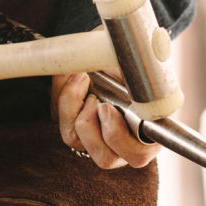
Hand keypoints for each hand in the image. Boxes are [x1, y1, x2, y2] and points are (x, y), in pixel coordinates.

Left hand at [50, 29, 161, 169]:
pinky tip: (76, 78)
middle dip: (92, 126)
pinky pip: (58, 119)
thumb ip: (144, 80)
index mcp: (147, 133)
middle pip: (103, 158)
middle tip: (95, 97)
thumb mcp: (142, 68)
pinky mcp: (70, 124)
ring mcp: (92, 137)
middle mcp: (120, 143)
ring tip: (84, 80)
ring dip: (74, 106)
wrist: (112, 47)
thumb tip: (139, 83)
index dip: (119, 137)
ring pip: (73, 139)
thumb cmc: (131, 61)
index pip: (137, 154)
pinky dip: (63, 96)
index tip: (106, 108)